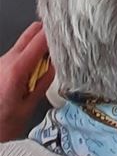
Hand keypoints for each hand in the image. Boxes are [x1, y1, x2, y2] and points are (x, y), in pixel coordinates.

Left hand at [0, 22, 53, 142]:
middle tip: (62, 46)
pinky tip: (36, 71)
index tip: (71, 34)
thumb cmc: (2, 124)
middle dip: (49, 33)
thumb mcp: (30, 105)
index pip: (41, 37)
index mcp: (17, 68)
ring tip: (50, 63)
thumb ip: (45, 80)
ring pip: (25, 42)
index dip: (58, 32)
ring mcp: (1, 62)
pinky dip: (30, 56)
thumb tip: (58, 64)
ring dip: (39, 46)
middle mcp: (7, 60)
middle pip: (32, 31)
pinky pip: (18, 53)